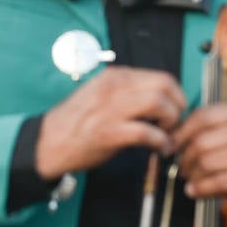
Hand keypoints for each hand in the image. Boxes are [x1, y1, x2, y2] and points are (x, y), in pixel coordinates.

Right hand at [35, 67, 185, 179]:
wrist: (48, 142)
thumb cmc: (76, 121)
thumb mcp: (101, 94)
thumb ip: (128, 93)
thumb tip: (160, 100)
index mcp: (114, 77)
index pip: (161, 77)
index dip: (176, 95)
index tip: (175, 111)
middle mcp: (114, 87)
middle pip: (165, 86)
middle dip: (178, 106)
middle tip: (175, 124)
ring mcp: (111, 109)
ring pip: (160, 104)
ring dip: (171, 123)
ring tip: (168, 136)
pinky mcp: (109, 132)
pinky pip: (147, 132)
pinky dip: (161, 142)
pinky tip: (161, 149)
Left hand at [172, 103, 226, 207]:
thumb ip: (215, 126)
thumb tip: (174, 136)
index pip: (202, 116)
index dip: (181, 132)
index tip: (172, 144)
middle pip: (201, 142)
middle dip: (184, 157)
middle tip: (180, 166)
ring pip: (207, 162)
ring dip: (191, 175)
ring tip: (189, 179)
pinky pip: (218, 182)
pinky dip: (201, 188)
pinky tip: (196, 191)